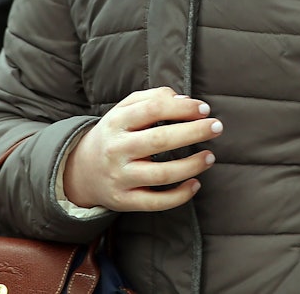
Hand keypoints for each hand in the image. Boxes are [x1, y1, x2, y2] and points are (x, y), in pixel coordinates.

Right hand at [62, 87, 222, 211]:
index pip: (152, 109)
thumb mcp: (126, 109)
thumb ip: (154, 98)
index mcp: (116, 122)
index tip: (204, 109)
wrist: (82, 171)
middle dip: (194, 132)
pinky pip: (156, 202)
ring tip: (210, 156)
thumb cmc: (116, 134)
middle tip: (217, 127)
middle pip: (159, 140)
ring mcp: (119, 178)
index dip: (182, 108)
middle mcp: (116, 150)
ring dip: (191, 165)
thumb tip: (186, 101)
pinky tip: (196, 184)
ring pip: (161, 174)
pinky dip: (180, 196)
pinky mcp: (124, 201)